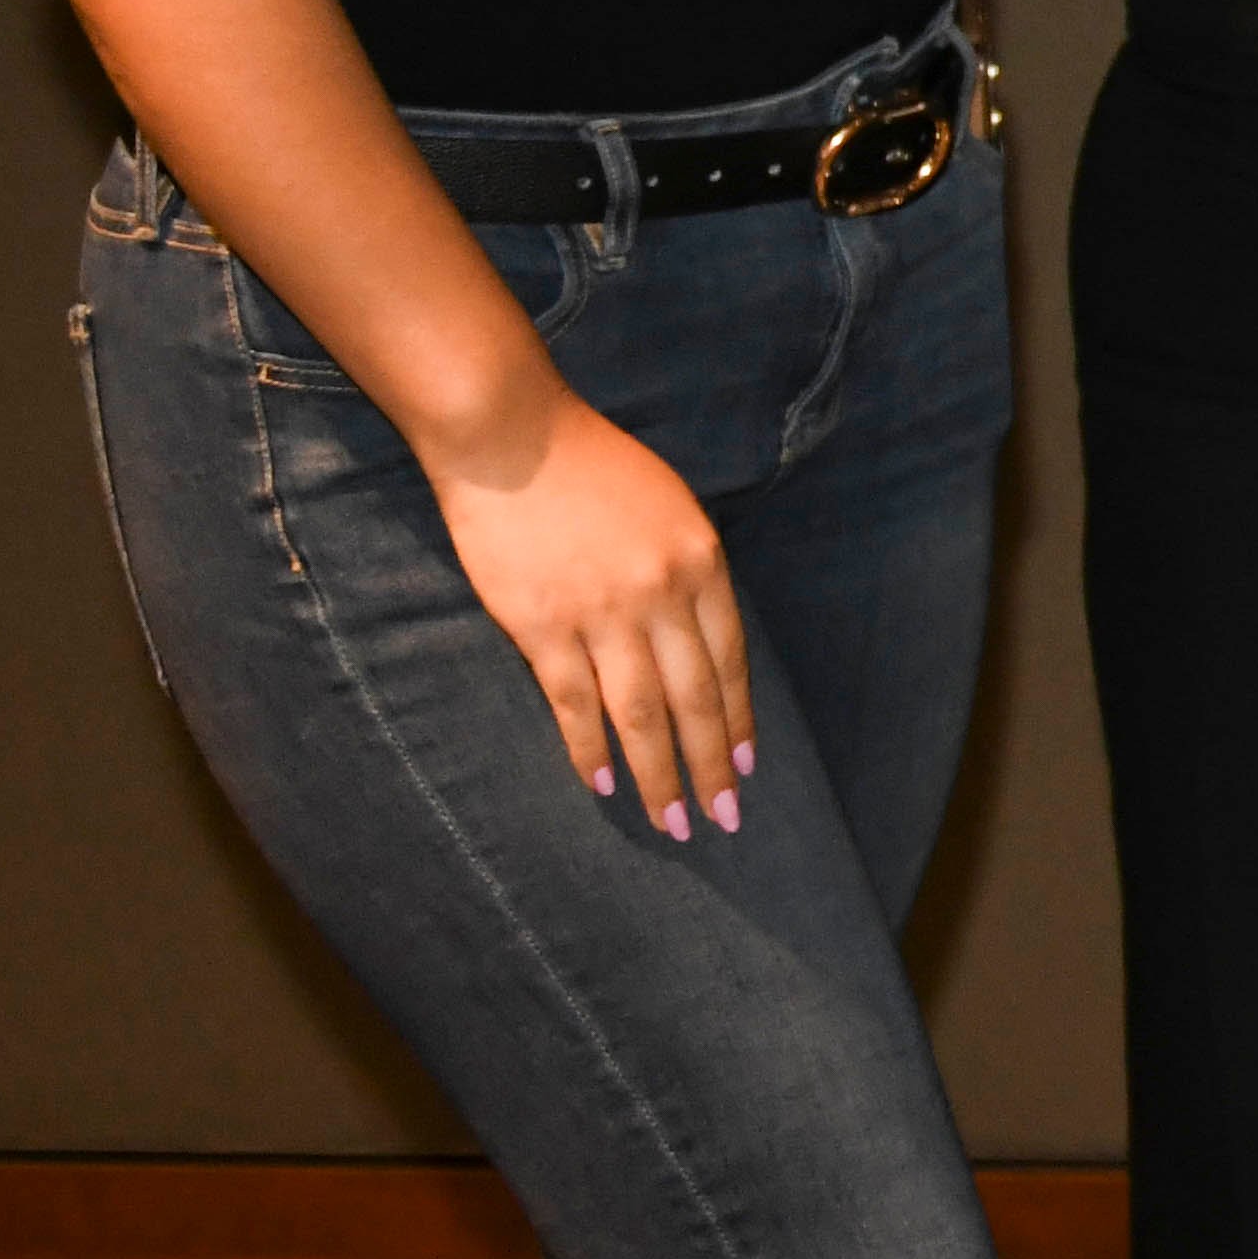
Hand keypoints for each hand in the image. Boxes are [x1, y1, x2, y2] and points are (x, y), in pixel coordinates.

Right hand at [428, 392, 760, 836]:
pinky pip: (574, 704)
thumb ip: (688, 572)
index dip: (737, 718)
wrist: (513, 435)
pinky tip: (602, 785)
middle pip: (696, 698)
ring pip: (642, 714)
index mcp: (700, 561)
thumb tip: (700, 644)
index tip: (744, 765)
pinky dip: (590, 749)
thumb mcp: (668, 508)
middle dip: (712, 765)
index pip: (729, 660)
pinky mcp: (542, 626)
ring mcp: (602, 613)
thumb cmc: (592, 466)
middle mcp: (661, 593)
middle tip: (725, 818)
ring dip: (659, 775)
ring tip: (672, 824)